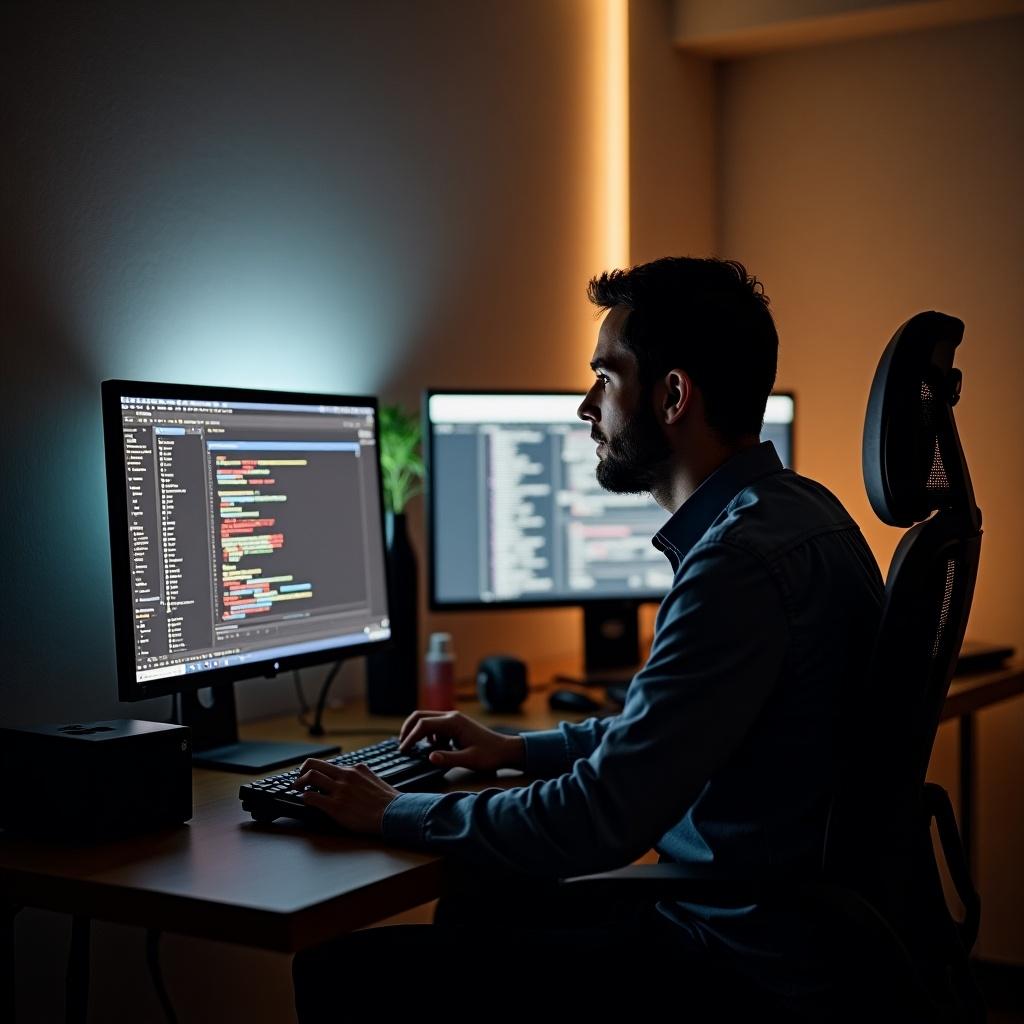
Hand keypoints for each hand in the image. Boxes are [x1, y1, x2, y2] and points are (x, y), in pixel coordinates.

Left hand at [297, 759, 398, 833]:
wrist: (394, 814)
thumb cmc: (388, 801)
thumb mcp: (375, 780)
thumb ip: (361, 777)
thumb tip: (354, 779)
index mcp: (356, 769)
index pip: (330, 765)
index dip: (319, 770)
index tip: (313, 775)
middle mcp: (346, 776)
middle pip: (315, 764)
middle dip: (303, 770)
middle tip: (298, 779)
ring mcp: (340, 790)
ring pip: (311, 776)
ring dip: (299, 782)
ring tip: (296, 788)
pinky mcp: (335, 806)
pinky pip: (312, 797)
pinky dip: (305, 797)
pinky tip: (306, 801)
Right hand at [398, 710, 524, 773]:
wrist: (505, 750)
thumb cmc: (490, 755)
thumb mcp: (469, 760)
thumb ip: (449, 759)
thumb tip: (429, 757)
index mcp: (453, 722)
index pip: (423, 724)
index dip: (410, 737)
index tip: (403, 751)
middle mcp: (451, 716)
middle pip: (421, 716)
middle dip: (408, 729)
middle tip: (402, 746)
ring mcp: (453, 719)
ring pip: (427, 720)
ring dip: (419, 733)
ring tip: (418, 750)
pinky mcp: (455, 725)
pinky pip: (435, 725)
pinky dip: (429, 735)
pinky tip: (436, 748)